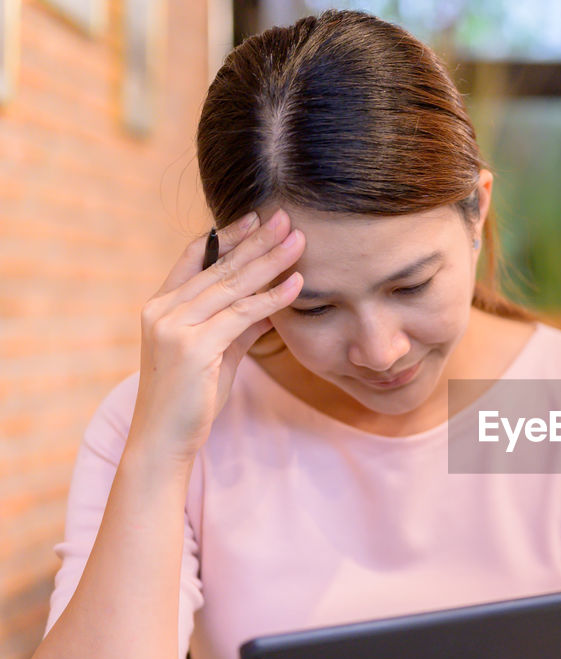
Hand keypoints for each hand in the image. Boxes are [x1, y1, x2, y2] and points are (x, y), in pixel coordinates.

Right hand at [130, 209, 304, 464]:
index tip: (257, 218)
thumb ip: (238, 325)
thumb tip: (270, 304)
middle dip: (257, 240)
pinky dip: (272, 299)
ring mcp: (175, 326)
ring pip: (232, 286)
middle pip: (220, 266)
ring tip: (299, 241)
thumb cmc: (191, 399)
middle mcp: (163, 310)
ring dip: (270, 261)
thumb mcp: (217, 353)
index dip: (227, 236)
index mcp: (162, 306)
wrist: (164, 438)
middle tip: (287, 217)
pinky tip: (296, 285)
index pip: (195, 257)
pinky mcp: (193, 347)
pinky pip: (241, 314)